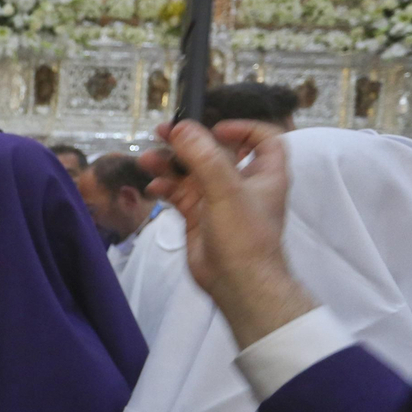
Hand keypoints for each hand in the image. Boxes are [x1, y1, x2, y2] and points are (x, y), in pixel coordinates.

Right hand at [139, 120, 315, 348]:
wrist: (237, 283)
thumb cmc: (244, 235)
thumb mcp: (227, 190)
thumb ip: (203, 156)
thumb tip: (180, 127)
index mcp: (264, 173)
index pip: (263, 138)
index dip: (243, 128)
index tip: (216, 127)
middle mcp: (242, 183)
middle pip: (216, 152)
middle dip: (190, 142)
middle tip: (163, 132)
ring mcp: (218, 199)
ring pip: (192, 172)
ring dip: (170, 163)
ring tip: (147, 159)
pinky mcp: (198, 215)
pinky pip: (179, 192)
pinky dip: (165, 186)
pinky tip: (153, 187)